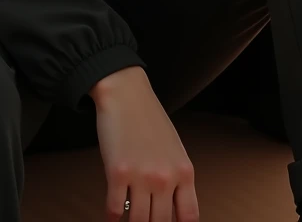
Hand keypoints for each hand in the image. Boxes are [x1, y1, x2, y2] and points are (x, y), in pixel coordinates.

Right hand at [92, 69, 198, 221]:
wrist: (126, 92)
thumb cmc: (149, 118)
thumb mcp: (174, 148)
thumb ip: (176, 177)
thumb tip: (172, 208)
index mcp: (184, 171)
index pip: (188, 216)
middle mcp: (165, 177)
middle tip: (144, 220)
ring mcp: (141, 176)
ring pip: (137, 221)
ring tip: (128, 220)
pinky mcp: (118, 173)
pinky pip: (115, 209)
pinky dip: (113, 217)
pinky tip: (113, 216)